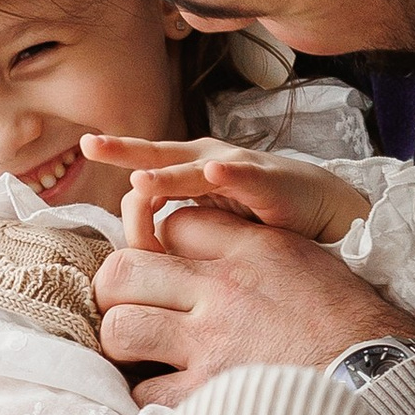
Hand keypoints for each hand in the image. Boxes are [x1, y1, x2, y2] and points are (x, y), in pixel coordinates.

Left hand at [82, 135, 365, 251]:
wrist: (324, 213)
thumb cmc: (265, 223)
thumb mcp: (212, 234)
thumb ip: (178, 241)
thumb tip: (137, 269)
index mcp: (188, 176)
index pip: (143, 185)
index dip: (128, 207)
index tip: (117, 220)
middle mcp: (206, 164)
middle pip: (156, 156)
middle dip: (123, 149)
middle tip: (90, 145)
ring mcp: (236, 169)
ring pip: (193, 169)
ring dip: (167, 175)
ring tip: (140, 179)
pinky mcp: (267, 181)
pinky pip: (245, 175)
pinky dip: (229, 173)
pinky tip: (215, 172)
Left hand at [93, 208, 414, 401]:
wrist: (386, 382)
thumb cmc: (360, 328)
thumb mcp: (313, 264)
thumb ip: (262, 253)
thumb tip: (224, 256)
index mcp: (254, 249)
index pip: (176, 225)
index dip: (164, 245)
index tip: (173, 268)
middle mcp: (224, 290)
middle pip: (125, 269)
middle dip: (118, 289)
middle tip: (132, 307)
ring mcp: (210, 344)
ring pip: (121, 328)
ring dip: (125, 340)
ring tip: (144, 352)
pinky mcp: (207, 394)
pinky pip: (143, 390)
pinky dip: (150, 394)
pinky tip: (169, 394)